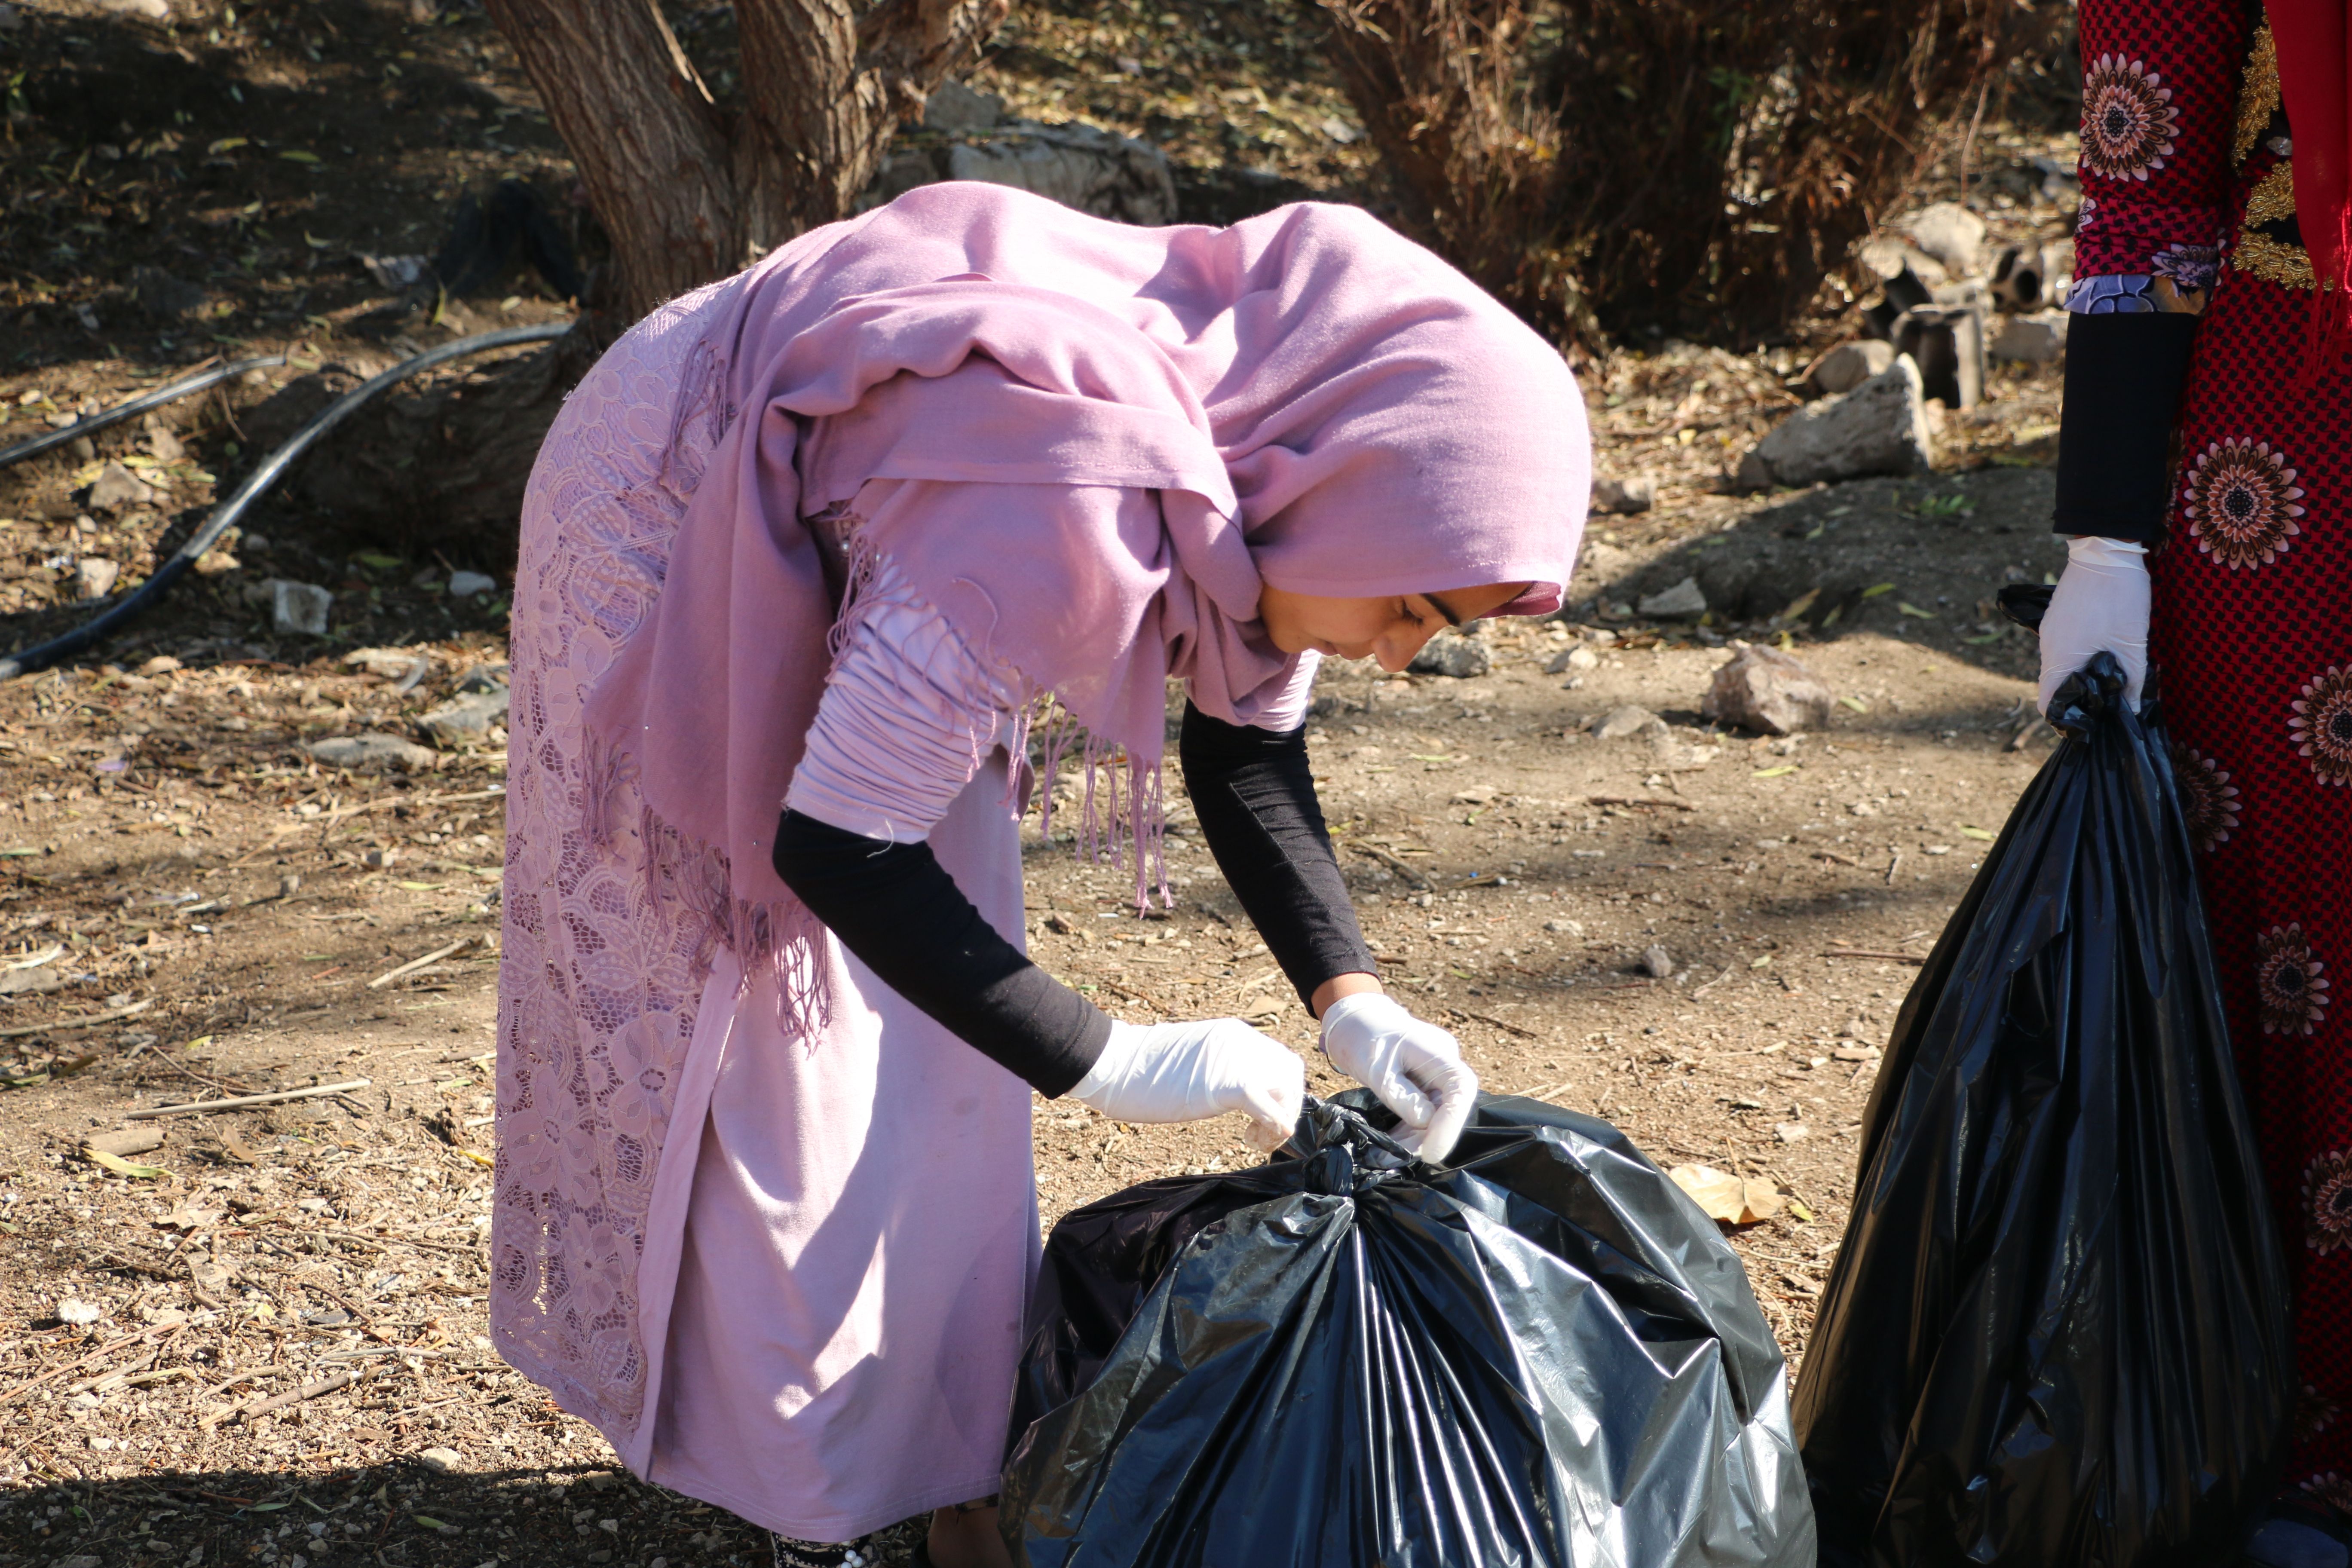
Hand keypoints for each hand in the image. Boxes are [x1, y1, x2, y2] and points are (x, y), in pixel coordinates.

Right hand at [1068, 1018, 1304, 1150]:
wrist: (1113, 1063)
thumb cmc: (1140, 1069)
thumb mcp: (1192, 1061)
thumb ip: (1218, 1068)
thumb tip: (1231, 1091)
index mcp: (1233, 1034)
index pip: (1279, 1058)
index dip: (1280, 1091)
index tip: (1261, 1116)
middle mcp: (1242, 1042)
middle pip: (1291, 1072)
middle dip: (1287, 1105)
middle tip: (1261, 1133)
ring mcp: (1236, 1061)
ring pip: (1287, 1088)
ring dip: (1281, 1118)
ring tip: (1253, 1139)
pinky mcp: (1226, 1085)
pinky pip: (1268, 1106)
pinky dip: (1273, 1125)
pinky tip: (1254, 1139)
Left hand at [1319, 992, 1478, 1162]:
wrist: (1352, 1018)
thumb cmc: (1362, 1036)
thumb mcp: (1376, 1068)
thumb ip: (1402, 1094)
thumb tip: (1426, 1121)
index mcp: (1438, 1052)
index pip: (1460, 1089)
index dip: (1451, 1125)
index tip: (1431, 1153)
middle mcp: (1444, 1063)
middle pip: (1447, 1107)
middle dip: (1424, 1138)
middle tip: (1392, 1160)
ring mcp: (1435, 1074)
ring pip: (1434, 1114)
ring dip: (1411, 1139)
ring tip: (1382, 1159)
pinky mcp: (1422, 1084)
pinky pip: (1421, 1111)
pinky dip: (1406, 1130)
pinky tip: (1387, 1147)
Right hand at [2037, 536, 2148, 715]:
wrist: (2105, 548)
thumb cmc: (2120, 597)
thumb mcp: (2133, 643)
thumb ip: (2132, 681)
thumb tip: (2132, 712)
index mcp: (2062, 658)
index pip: (2047, 704)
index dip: (2065, 719)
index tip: (2089, 722)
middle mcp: (2048, 647)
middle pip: (2054, 686)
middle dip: (2078, 697)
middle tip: (2109, 699)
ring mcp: (2050, 630)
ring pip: (2060, 665)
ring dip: (2080, 674)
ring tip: (2109, 672)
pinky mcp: (2056, 617)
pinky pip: (2062, 647)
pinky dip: (2078, 655)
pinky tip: (2102, 647)